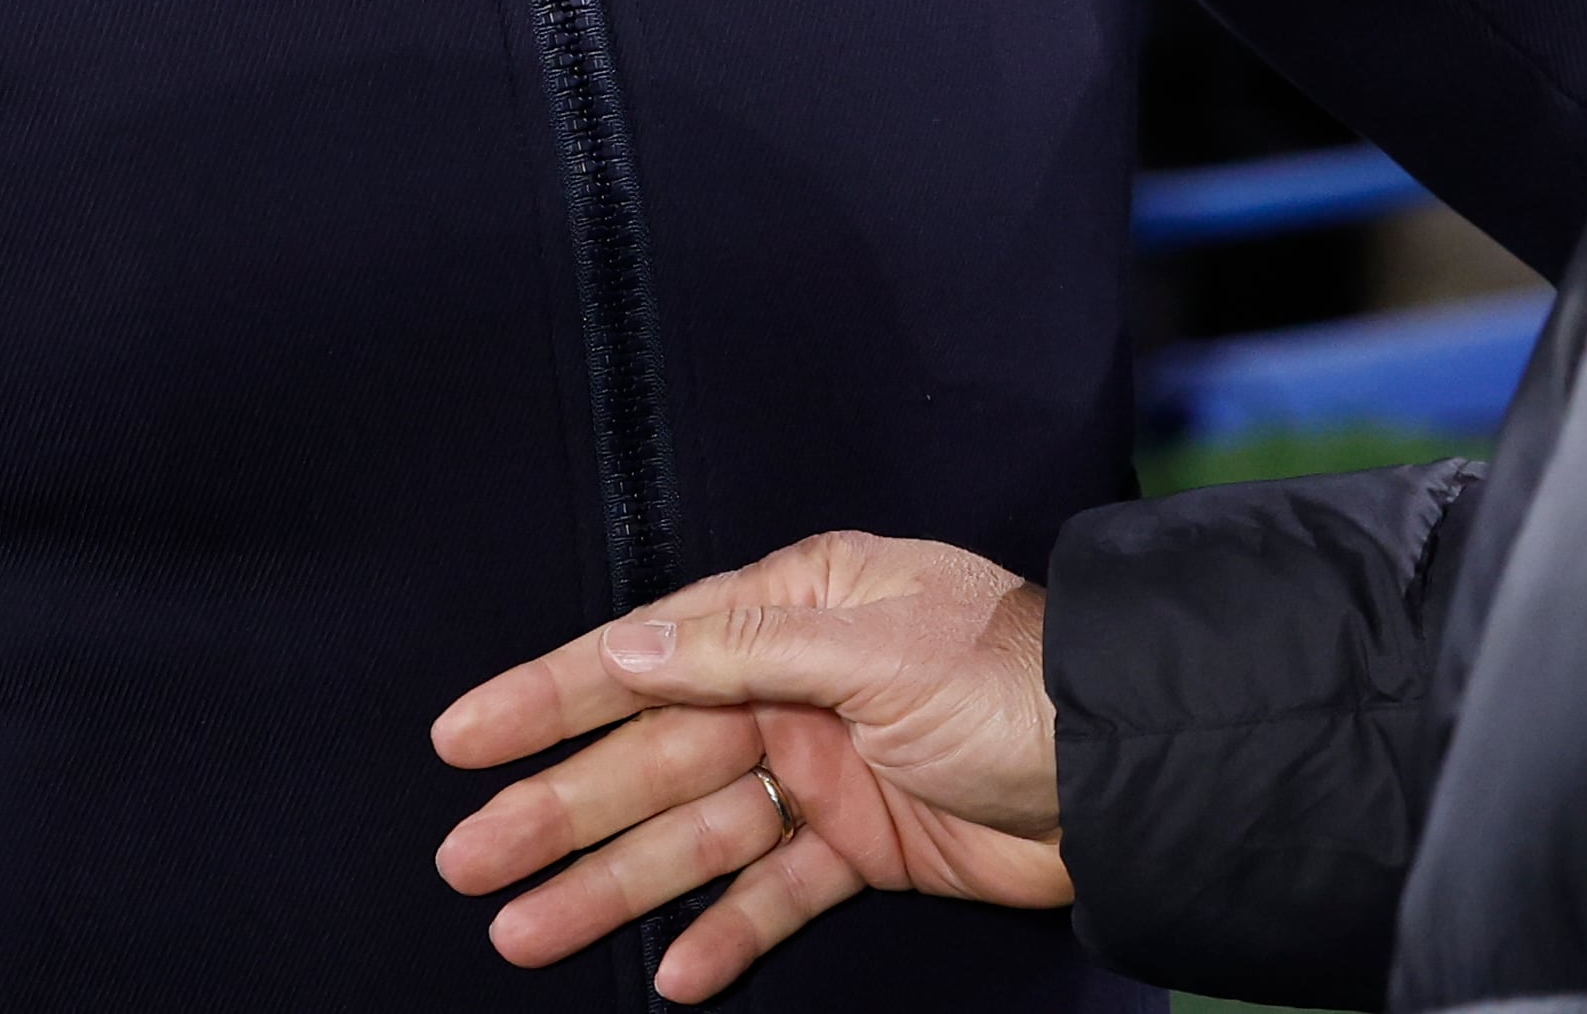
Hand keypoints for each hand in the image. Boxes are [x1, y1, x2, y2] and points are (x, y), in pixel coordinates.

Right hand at [432, 532, 1068, 1002]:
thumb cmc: (1008, 678)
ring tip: (523, 933)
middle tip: (465, 864)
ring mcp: (826, 768)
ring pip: (694, 834)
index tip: (459, 736)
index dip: (548, 696)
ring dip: (614, 886)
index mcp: (796, 608)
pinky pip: (773, 892)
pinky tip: (669, 978)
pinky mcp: (864, 844)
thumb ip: (740, 647)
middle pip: (652, 755)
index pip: (645, 653)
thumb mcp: (872, 646)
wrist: (1127, 768)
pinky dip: (724, 932)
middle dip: (557, 810)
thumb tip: (620, 648)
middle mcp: (798, 684)